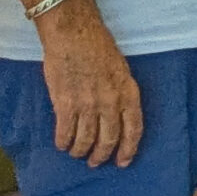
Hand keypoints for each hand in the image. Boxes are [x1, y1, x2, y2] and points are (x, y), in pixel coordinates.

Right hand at [38, 0, 143, 167]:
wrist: (73, 34)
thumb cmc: (98, 47)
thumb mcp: (120, 70)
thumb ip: (119, 93)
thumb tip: (115, 116)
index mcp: (128, 92)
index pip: (134, 129)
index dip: (129, 149)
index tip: (123, 161)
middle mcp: (110, 102)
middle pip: (109, 139)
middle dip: (101, 155)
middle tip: (95, 161)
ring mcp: (88, 104)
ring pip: (86, 140)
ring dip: (80, 151)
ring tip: (77, 153)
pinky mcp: (65, 104)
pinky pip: (65, 132)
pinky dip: (63, 142)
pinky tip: (62, 144)